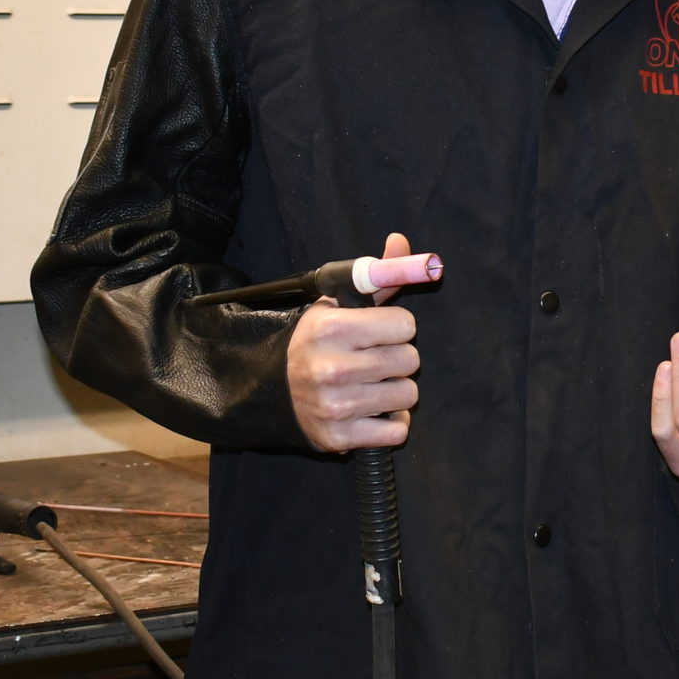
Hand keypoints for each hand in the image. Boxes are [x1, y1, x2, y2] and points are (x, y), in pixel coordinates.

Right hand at [286, 232, 420, 451]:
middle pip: (409, 360)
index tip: (379, 332)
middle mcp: (332, 368)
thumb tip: (401, 241)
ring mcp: (336, 406)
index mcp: (332, 328)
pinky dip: (392, 423)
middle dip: (398, 358)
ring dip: (396, 390)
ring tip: (372, 384)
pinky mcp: (339, 438)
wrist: (269, 389)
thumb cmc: (313, 342)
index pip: (406, 325)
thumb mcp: (336, 304)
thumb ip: (376, 275)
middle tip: (375, 359)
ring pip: (408, 395)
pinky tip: (373, 410)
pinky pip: (397, 431)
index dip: (396, 327)